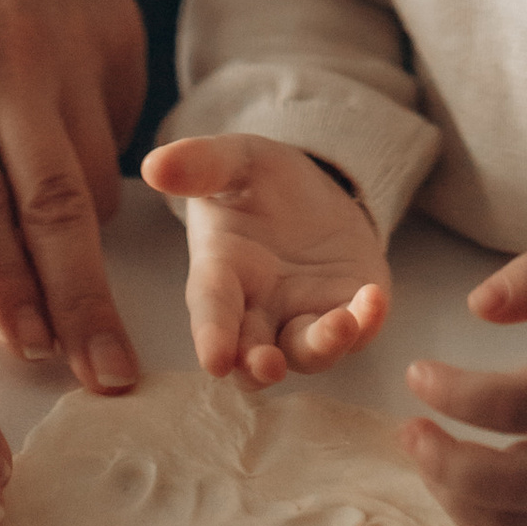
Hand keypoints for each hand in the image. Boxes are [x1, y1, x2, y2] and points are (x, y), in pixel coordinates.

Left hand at [0, 0, 147, 391]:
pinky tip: (77, 214)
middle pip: (52, 198)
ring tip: (96, 336)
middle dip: (80, 300)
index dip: (0, 277)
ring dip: (92, 259)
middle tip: (104, 377)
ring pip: (93, 173)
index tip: (22, 351)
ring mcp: (69, 41)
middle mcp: (6, 53)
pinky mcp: (116, 31)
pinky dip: (100, 182)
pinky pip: (114, 130)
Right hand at [142, 133, 391, 384]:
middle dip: (257, 365)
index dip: (211, 336)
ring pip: (305, 351)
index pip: (211, 311)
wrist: (311, 188)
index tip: (213, 361)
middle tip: (266, 365)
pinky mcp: (346, 310)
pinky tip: (374, 299)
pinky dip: (366, 322)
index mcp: (220, 274)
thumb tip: (153, 165)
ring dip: (319, 346)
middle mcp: (257, 309)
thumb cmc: (256, 180)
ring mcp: (303, 316)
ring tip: (339, 325)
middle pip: (252, 353)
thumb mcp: (232, 160)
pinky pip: (357, 329)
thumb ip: (200, 164)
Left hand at [401, 252, 526, 525]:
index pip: (520, 405)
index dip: (458, 393)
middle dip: (446, 463)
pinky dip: (472, 517)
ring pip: (511, 522)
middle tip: (409, 429)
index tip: (417, 372)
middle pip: (514, 483)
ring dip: (450, 494)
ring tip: (422, 450)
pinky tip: (449, 478)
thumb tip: (477, 303)